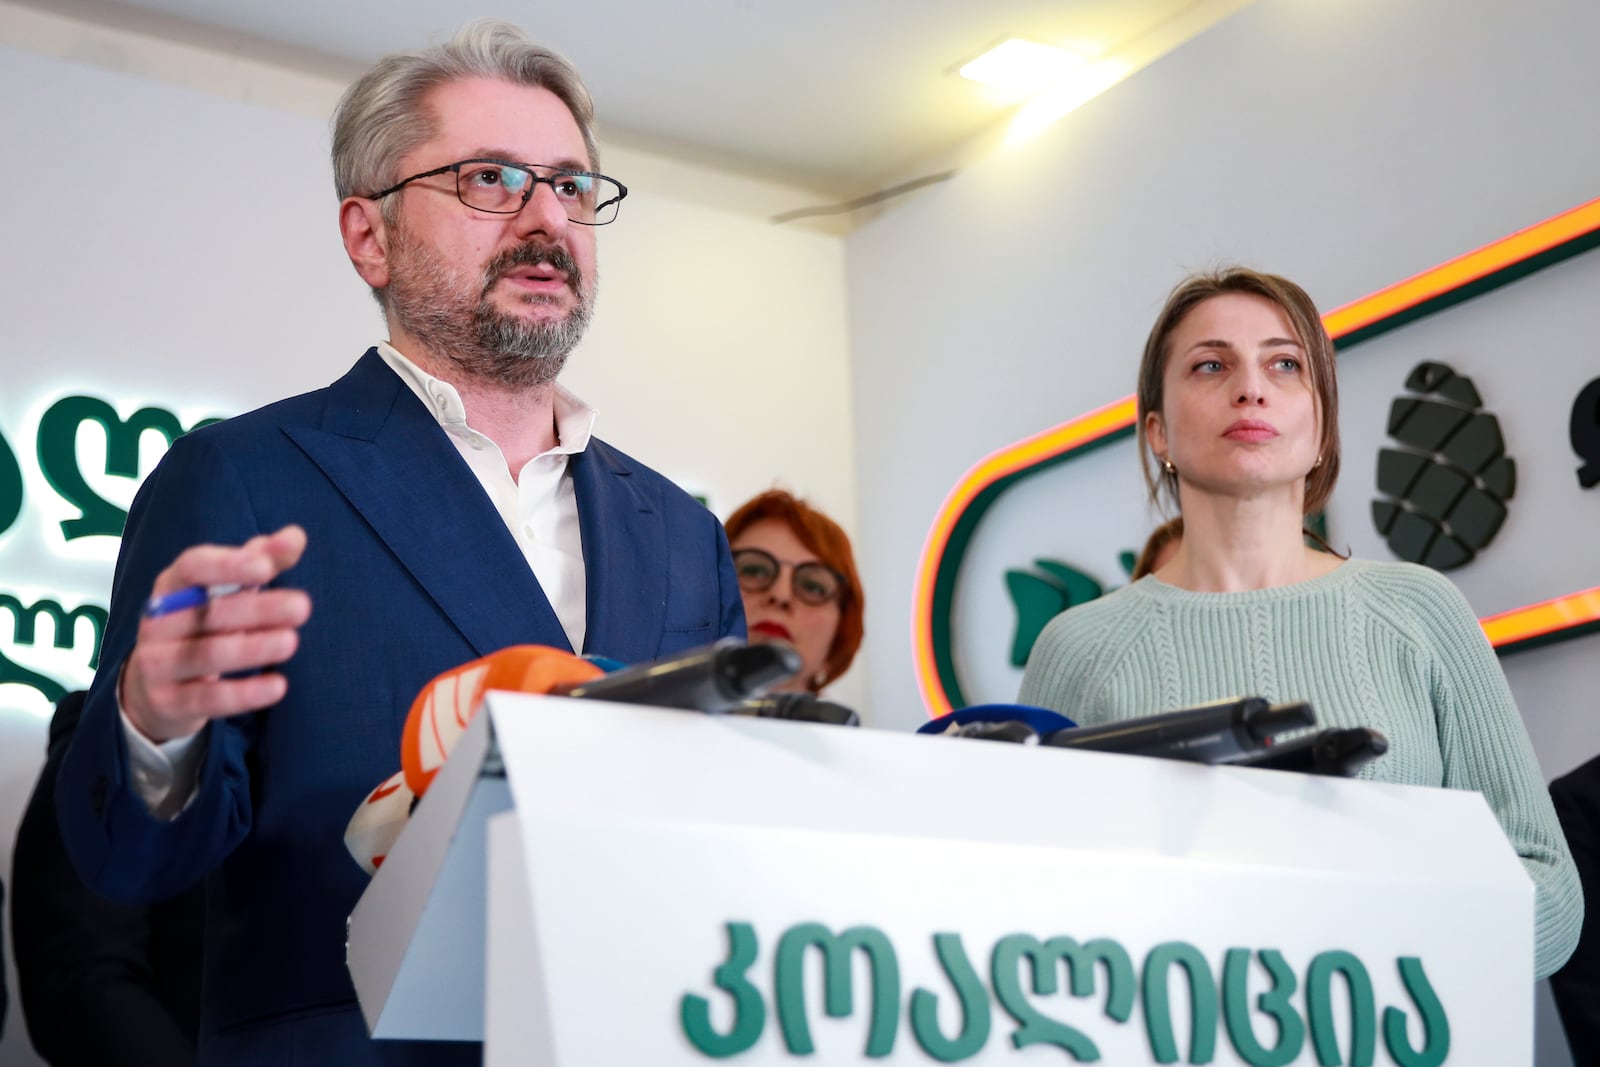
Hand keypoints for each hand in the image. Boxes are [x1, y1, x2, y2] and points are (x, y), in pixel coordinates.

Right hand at [121, 525, 312, 742]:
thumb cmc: (201, 624)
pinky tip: (278, 686)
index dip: (228, 566)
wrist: (153, 686)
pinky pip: (208, 698)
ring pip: (208, 654)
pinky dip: (245, 693)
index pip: (193, 568)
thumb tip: (296, 536)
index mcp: (171, 587)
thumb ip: (260, 560)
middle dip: (258, 609)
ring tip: (292, 641)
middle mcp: (157, 622)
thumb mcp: (224, 590)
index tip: (267, 568)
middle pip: (209, 613)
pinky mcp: (168, 701)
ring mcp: (157, 663)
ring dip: (253, 648)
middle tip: (302, 606)